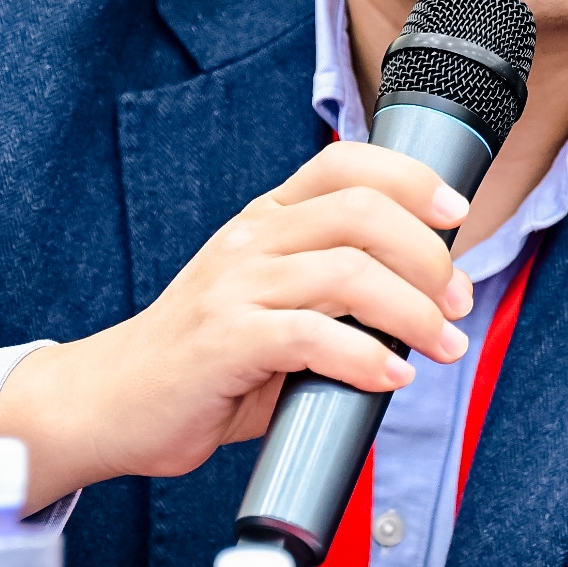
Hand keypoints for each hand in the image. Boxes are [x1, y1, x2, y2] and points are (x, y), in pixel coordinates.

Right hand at [0, 141, 474, 510]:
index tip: (456, 215)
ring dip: (414, 313)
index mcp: (264, 220)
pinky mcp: (225, 339)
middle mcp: (250, 239)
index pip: (344, 164)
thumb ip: (330, 297)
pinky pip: (312, 336)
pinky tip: (389, 378)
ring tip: (440, 347)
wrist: (110, 402)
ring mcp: (234, 285)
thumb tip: (421, 312)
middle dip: (429, 256)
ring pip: (348, 272)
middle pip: (362, 212)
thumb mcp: (269, 307)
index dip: (411, 178)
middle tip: (458, 304)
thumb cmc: (203, 362)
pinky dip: (366, 358)